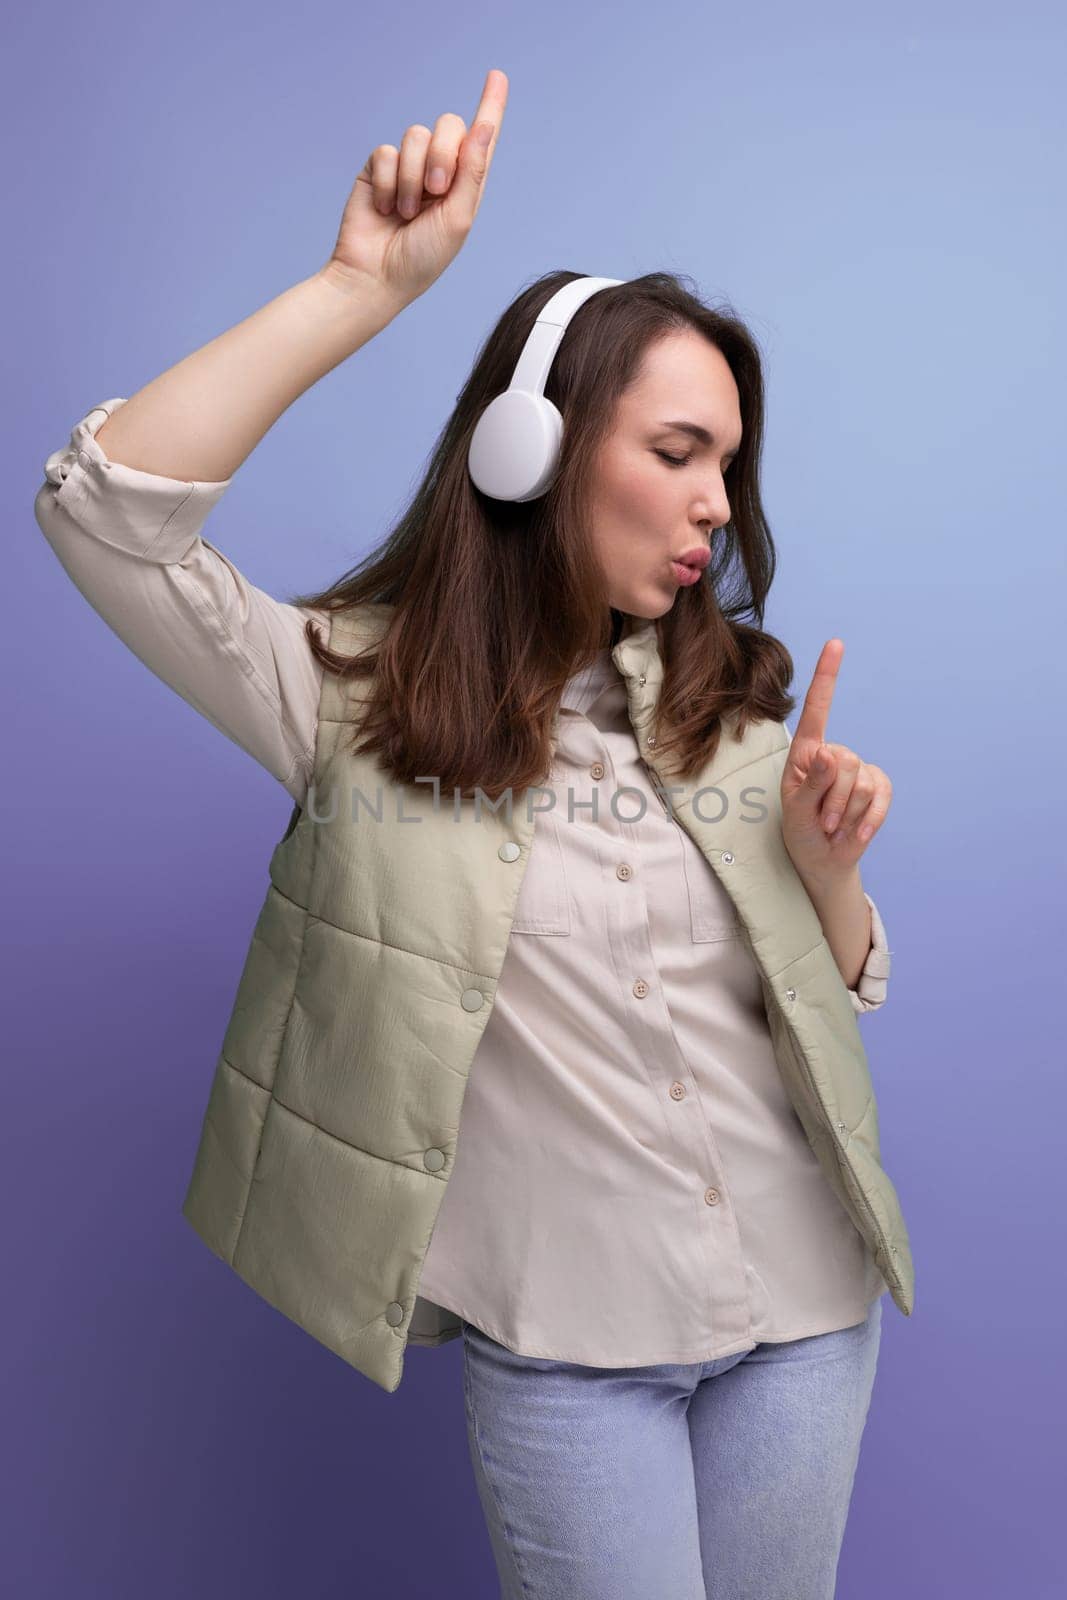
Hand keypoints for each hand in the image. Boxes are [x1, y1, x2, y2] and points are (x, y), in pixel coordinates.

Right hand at [320, 68, 507, 306]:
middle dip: (444, 154)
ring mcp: (407, 167)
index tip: (497, 76)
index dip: (490, 106)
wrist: (375, 276)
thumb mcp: (458, 219)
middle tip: (436, 191)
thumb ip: (472, 171)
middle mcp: (438, 169)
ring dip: (413, 177)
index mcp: (465, 184)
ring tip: (406, 213)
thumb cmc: (421, 259)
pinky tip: (386, 209)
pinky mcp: (378, 169)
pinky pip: (386, 152)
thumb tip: (485, 126)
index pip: (481, 138)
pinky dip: (389, 182)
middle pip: (449, 125)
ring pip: (416, 135)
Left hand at [779, 639, 892, 883]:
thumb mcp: (796, 810)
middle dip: (831, 799)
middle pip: (843, 762)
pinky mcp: (879, 786)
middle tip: (821, 822)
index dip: (827, 676)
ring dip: (845, 813)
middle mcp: (833, 754)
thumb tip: (830, 753)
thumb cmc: (802, 831)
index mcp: (805, 753)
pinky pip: (880, 796)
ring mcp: (859, 769)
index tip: (836, 643)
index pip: (817, 709)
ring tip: (833, 827)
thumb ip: (812, 783)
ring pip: (861, 783)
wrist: (824, 860)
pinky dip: (867, 819)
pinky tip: (855, 833)